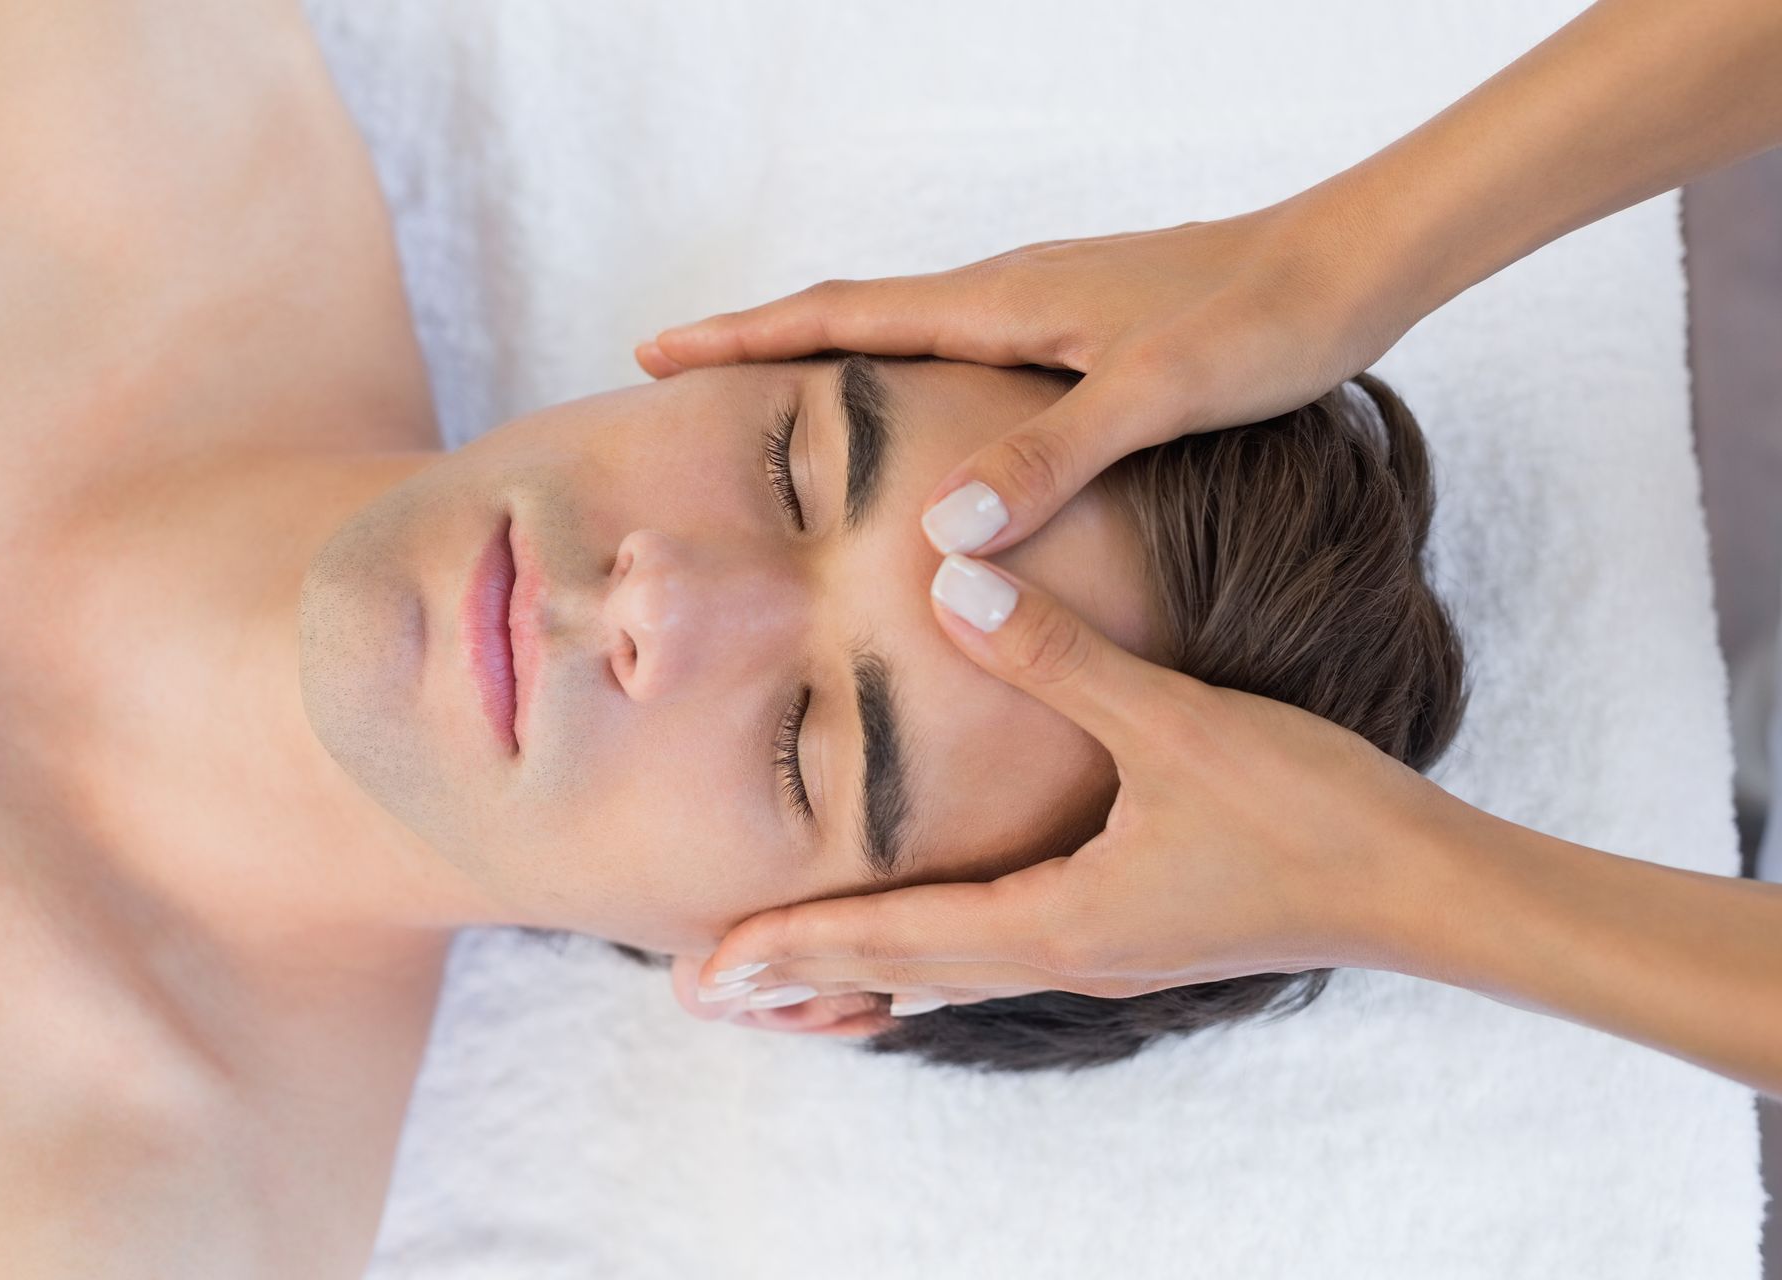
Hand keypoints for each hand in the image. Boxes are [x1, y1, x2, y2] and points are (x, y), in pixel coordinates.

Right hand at [637, 196, 1414, 557]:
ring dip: (826, 358)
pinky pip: (957, 352)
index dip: (742, 340)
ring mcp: (1043, 308)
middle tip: (679, 376)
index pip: (838, 315)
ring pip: (904, 333)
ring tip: (767, 402)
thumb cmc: (1261, 322)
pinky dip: (902, 378)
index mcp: (1003, 302)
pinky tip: (917, 423)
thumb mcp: (1154, 397)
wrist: (1349, 267)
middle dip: (758, 346)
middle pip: (851, 316)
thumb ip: (1049, 458)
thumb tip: (937, 532)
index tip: (654, 352)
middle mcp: (1009, 294)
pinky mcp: (1080, 331)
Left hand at [692, 555, 1464, 1014]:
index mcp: (1052, 917)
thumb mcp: (1172, 721)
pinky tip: (929, 949)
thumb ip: (1053, 653)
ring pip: (947, 971)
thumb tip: (945, 580)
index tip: (701, 970)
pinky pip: (999, 954)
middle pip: (902, 971)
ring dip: (863, 968)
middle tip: (705, 987)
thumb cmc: (1305, 814)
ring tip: (789, 971)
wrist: (1421, 888)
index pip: (889, 940)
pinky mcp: (1136, 930)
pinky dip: (934, 955)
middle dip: (803, 974)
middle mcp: (1062, 949)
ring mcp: (1102, 947)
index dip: (791, 948)